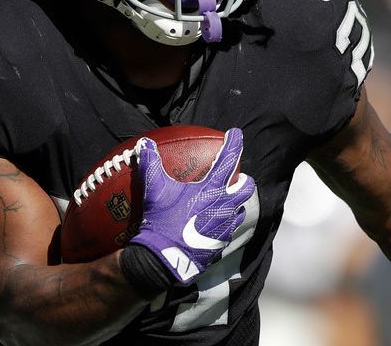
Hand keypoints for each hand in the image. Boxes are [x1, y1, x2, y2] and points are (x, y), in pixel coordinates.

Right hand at [129, 128, 254, 283]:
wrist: (164, 257)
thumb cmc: (161, 220)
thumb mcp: (154, 190)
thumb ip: (151, 164)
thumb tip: (144, 144)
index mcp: (210, 188)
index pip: (229, 159)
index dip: (235, 142)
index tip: (236, 133)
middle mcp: (224, 205)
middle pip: (246, 187)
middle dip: (244, 180)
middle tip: (238, 177)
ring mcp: (225, 225)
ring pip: (240, 208)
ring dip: (236, 202)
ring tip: (227, 201)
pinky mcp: (222, 241)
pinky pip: (230, 227)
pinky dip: (227, 221)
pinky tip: (217, 222)